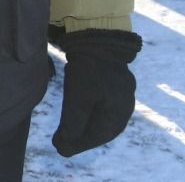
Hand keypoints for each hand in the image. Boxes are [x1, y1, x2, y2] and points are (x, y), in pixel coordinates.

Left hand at [51, 29, 142, 156]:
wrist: (97, 36)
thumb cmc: (88, 69)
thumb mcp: (78, 98)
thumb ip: (72, 124)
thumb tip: (63, 149)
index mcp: (119, 112)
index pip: (97, 136)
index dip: (77, 144)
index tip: (59, 147)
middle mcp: (125, 105)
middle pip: (102, 129)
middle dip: (82, 136)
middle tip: (63, 141)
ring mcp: (122, 92)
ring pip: (103, 116)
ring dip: (86, 124)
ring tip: (69, 129)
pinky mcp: (115, 81)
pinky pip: (103, 103)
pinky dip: (90, 111)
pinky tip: (81, 110)